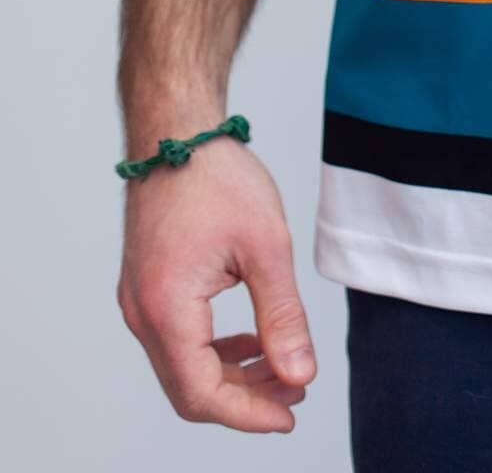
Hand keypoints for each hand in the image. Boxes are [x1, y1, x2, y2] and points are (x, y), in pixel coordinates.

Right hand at [116, 130, 316, 432]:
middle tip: (295, 393)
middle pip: (189, 387)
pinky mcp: (147, 287)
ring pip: (183, 366)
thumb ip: (282, 316)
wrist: (177, 130)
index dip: (249, 413)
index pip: (202, 392)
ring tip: (283, 368)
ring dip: (232, 375)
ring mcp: (139, 301)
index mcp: (167, 307)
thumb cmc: (217, 177)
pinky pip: (178, 339)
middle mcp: (141, 313)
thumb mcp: (266, 246)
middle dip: (245, 397)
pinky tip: (252, 342)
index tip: (291, 413)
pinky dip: (215, 350)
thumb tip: (300, 374)